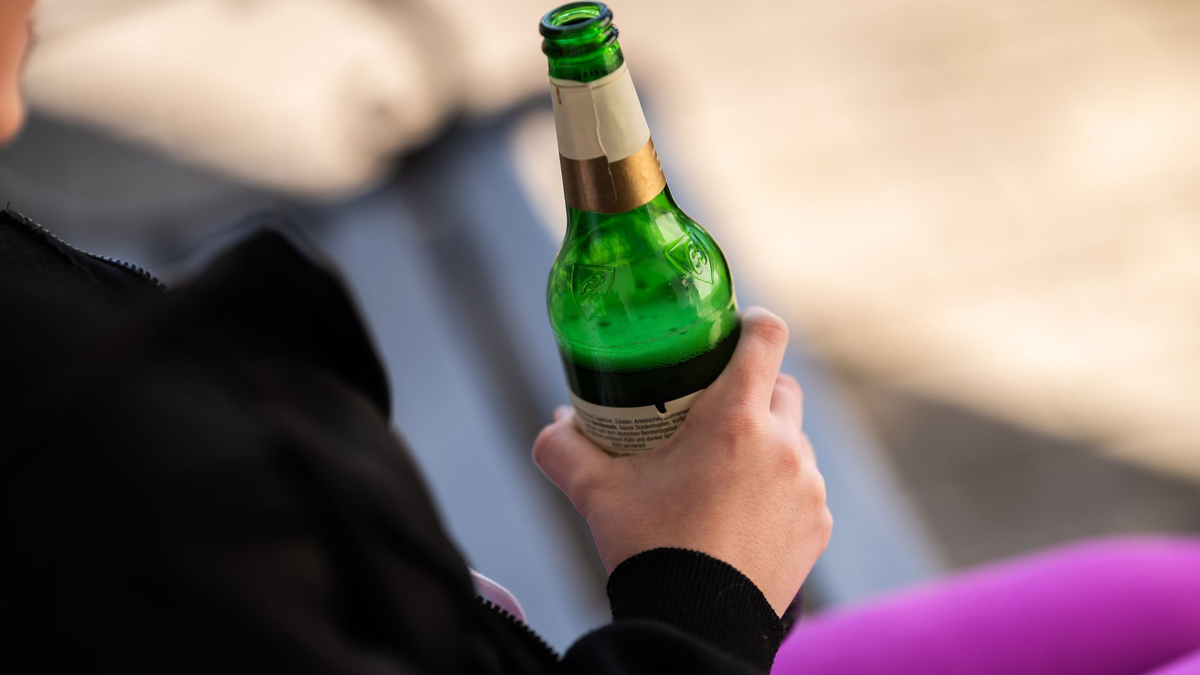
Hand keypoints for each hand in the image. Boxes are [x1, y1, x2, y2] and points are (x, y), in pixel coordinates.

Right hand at [533, 307, 831, 615]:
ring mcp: (808, 486)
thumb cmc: (648, 548)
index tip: (733, 329)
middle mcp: (783, 444)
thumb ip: (563, 447)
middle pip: (782, 386)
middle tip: (713, 410)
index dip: (750, 323)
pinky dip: (780, 489)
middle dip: (753, 388)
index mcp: (735, 419)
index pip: (766, 336)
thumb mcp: (595, 492)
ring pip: (794, 439)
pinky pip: (803, 488)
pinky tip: (744, 513)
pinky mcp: (819, 524)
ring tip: (725, 471)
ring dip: (767, 442)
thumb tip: (555, 423)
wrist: (694, 624)